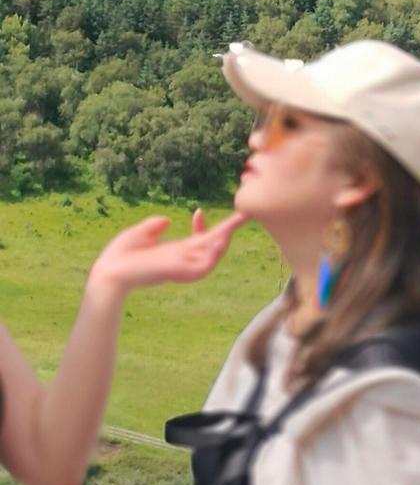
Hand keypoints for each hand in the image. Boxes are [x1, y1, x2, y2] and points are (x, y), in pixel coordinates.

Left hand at [89, 210, 247, 294]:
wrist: (108, 272)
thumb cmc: (118, 257)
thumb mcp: (139, 234)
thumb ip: (153, 227)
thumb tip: (167, 220)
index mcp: (175, 252)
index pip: (199, 239)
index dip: (203, 225)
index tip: (197, 211)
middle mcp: (183, 260)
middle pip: (213, 244)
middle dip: (230, 229)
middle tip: (246, 212)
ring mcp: (183, 268)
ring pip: (213, 255)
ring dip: (225, 240)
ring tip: (235, 223)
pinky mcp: (180, 273)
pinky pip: (205, 266)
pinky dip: (215, 254)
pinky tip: (220, 240)